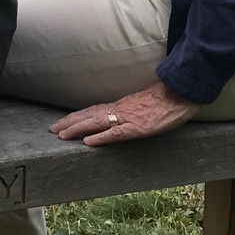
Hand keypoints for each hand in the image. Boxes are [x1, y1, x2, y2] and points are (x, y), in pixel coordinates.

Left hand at [50, 82, 198, 146]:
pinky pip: (116, 133)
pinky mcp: (138, 127)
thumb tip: (124, 114)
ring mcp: (128, 118)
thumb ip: (133, 108)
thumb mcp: (146, 101)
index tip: (63, 122)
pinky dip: (100, 137)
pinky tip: (88, 142)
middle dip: (70, 122)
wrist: (182, 92)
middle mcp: (121, 109)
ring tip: (61, 135)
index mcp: (123, 105)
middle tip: (52, 130)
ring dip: (78, 128)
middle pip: (90, 115)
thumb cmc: (168, 98)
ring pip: (97, 122)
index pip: (95, 110)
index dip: (78, 116)